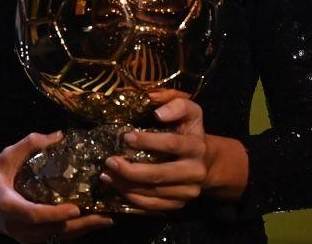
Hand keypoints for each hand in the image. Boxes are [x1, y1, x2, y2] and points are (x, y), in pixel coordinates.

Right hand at [0, 131, 114, 241]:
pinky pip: (53, 238)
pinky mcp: (28, 238)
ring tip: (104, 219)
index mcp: (9, 206)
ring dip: (81, 230)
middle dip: (81, 225)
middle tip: (105, 216)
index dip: (56, 214)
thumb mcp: (6, 157)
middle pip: (53, 231)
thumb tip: (58, 135)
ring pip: (56, 237)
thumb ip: (30, 144)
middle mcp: (17, 226)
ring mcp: (23, 236)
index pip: (35, 215)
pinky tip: (88, 223)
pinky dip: (72, 231)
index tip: (77, 208)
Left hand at [99, 90, 207, 212]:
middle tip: (109, 161)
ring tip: (106, 175)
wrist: (205, 162)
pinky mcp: (179, 205)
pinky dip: (131, 198)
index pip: (171, 144)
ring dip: (126, 185)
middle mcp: (195, 172)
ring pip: (153, 193)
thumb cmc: (188, 132)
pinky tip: (117, 187)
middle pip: (159, 174)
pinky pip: (152, 206)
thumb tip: (158, 112)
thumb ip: (177, 105)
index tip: (126, 137)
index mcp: (197, 147)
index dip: (148, 141)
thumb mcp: (189, 113)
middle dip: (131, 170)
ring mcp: (187, 192)